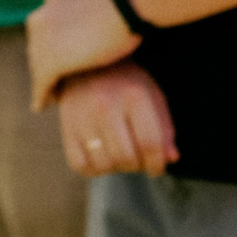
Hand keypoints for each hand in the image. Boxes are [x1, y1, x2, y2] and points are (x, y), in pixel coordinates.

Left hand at [26, 0, 142, 110]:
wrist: (127, 9)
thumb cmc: (119, 11)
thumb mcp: (87, 17)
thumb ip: (76, 29)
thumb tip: (79, 43)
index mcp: (44, 14)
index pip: (38, 42)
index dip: (43, 59)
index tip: (50, 73)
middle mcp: (38, 27)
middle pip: (36, 57)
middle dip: (41, 73)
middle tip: (47, 89)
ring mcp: (43, 45)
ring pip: (38, 73)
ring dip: (42, 88)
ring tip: (47, 100)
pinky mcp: (53, 63)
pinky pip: (41, 85)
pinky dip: (41, 97)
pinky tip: (41, 106)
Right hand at [57, 61, 176, 176]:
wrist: (87, 66)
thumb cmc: (127, 85)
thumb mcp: (152, 97)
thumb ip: (164, 129)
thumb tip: (170, 159)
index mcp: (134, 96)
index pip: (150, 143)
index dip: (157, 163)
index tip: (157, 168)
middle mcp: (105, 105)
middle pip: (126, 157)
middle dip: (137, 167)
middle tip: (138, 160)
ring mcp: (82, 117)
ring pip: (104, 164)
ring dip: (117, 168)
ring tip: (121, 156)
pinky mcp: (66, 128)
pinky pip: (80, 165)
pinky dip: (94, 169)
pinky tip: (102, 157)